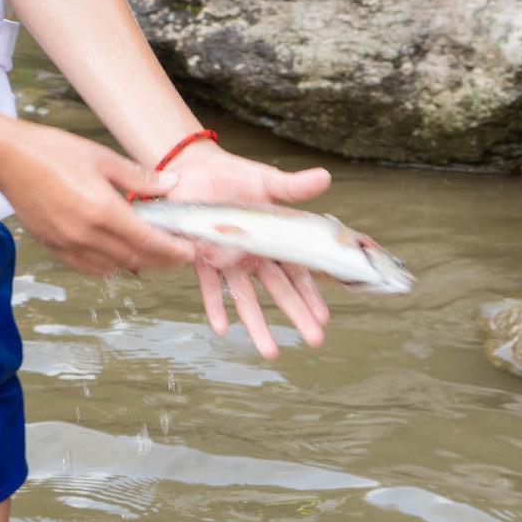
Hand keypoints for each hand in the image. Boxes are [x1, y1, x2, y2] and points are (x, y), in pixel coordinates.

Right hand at [0, 125, 194, 276]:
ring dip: (136, 263)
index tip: (189, 250)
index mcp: (103, 211)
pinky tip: (116, 253)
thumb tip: (170, 185)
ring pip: (113, 267)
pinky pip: (88, 267)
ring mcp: (68, 244)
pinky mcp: (54, 247)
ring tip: (151, 252)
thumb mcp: (101, 157)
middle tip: (177, 253)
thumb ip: (138, 178)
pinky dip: (108, 265)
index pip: (149, 242)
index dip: (173, 250)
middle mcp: (86, 235)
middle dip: (162, 260)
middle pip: (135, 259)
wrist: (9, 159)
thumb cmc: (53, 152)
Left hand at [163, 144, 332, 358]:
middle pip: (279, 290)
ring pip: (246, 297)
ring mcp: (229, 260)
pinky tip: (222, 329)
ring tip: (271, 352)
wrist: (196, 170)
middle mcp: (253, 256)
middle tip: (315, 340)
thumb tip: (326, 176)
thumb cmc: (235, 177)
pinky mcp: (202, 257)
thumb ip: (293, 187)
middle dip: (297, 315)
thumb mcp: (267, 180)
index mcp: (273, 240)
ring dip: (257, 324)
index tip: (324, 316)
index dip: (311, 294)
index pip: (298, 272)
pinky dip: (215, 306)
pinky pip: (209, 286)